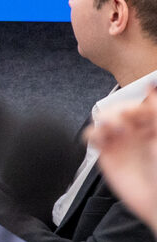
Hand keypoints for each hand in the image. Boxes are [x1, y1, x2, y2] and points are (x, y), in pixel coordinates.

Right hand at [87, 87, 156, 228]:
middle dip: (118, 111)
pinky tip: (100, 139)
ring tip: (113, 128)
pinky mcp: (107, 156)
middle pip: (119, 109)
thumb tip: (151, 86)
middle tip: (124, 121)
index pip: (138, 104)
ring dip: (104, 119)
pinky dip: (91, 134)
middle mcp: (136, 132)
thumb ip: (156, 112)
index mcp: (152, 125)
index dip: (134, 105)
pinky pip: (92, 138)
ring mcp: (121, 143)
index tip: (137, 112)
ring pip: (103, 119)